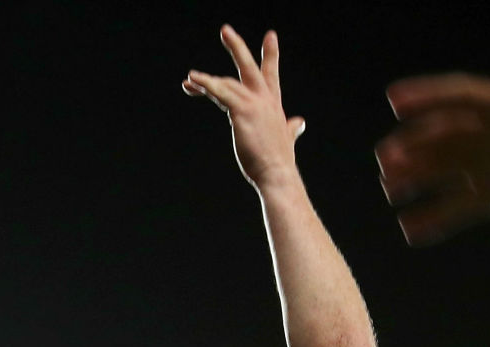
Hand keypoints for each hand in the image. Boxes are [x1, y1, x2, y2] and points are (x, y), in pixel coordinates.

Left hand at [184, 26, 306, 189]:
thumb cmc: (278, 162)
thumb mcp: (286, 139)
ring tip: (190, 79)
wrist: (277, 174)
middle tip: (225, 30)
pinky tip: (192, 81)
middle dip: (237, 47)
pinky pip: (219, 92)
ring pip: (226, 83)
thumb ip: (291, 129)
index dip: (270, 55)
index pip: (270, 75)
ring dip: (206, 81)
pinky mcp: (241, 111)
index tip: (270, 35)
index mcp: (272, 105)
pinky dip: (205, 85)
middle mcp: (264, 100)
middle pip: (250, 67)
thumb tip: (299, 122)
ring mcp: (254, 103)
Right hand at [375, 25, 489, 244]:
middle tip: (386, 160)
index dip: (427, 97)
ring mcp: (489, 167)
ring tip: (390, 191)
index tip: (395, 101)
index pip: (459, 97)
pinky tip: (411, 231)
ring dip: (413, 179)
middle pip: (440, 137)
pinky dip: (434, 219)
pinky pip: (458, 209)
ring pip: (440, 172)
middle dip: (410, 145)